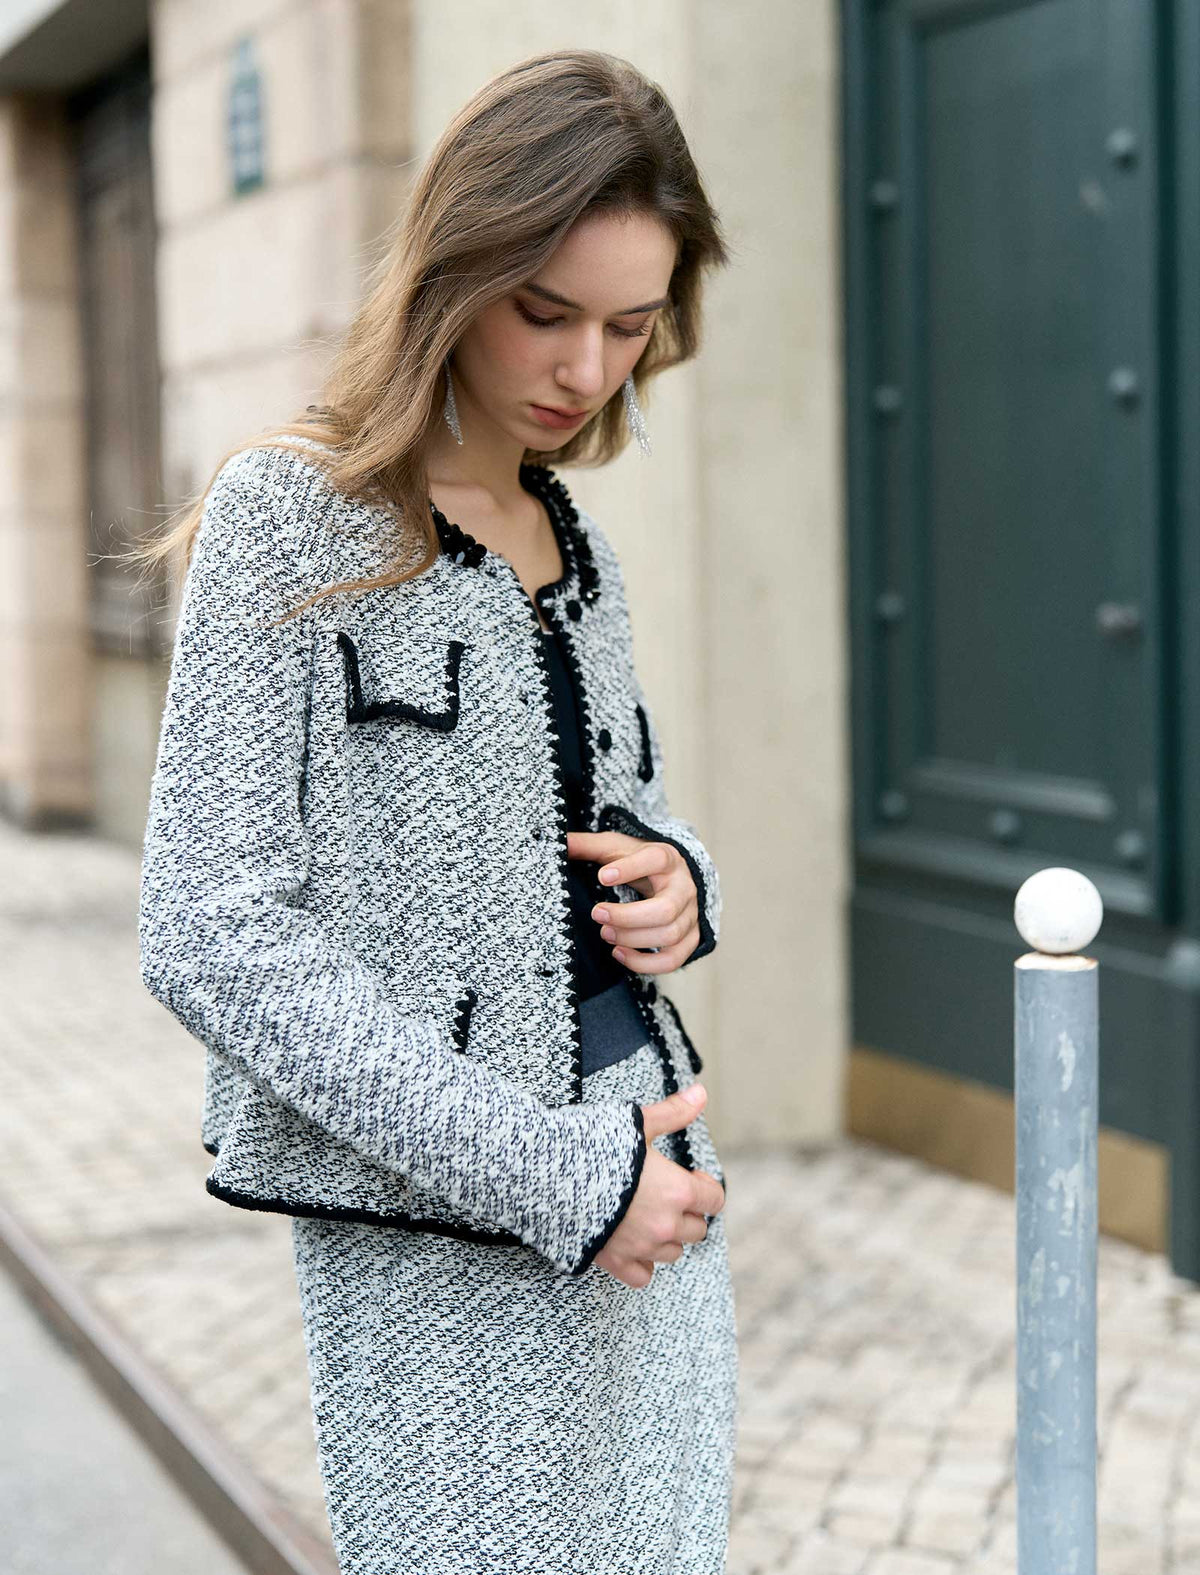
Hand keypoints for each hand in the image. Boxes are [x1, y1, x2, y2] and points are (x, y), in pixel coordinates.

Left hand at [566, 829, 699, 975]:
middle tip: (598, 914)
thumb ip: (588, 845)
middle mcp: (684, 888)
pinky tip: (619, 953)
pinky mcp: (690, 938)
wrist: (672, 877)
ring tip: (605, 933)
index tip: (602, 877)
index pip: (656, 859)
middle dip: (627, 917)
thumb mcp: (616, 847)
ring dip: (632, 939)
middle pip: (665, 909)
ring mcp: (690, 915)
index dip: (631, 869)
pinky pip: (673, 959)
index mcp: (667, 858)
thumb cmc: (640, 861)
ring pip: (669, 935)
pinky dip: (645, 963)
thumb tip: (557, 841)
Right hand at [593, 1084, 724, 1288]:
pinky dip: (642, 1263)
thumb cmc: (593, 1144)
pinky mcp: (613, 1260)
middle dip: (688, 1213)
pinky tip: (632, 1243)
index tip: (691, 1176)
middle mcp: (664, 1224)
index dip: (706, 1187)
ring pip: (672, 1253)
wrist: (546, 1173)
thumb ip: (673, 1112)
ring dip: (667, 1237)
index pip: (714, 1201)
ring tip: (650, 1215)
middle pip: (696, 1231)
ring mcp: (639, 1247)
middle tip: (668, 1195)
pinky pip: (642, 1275)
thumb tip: (700, 1093)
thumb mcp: (638, 1122)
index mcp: (677, 1191)